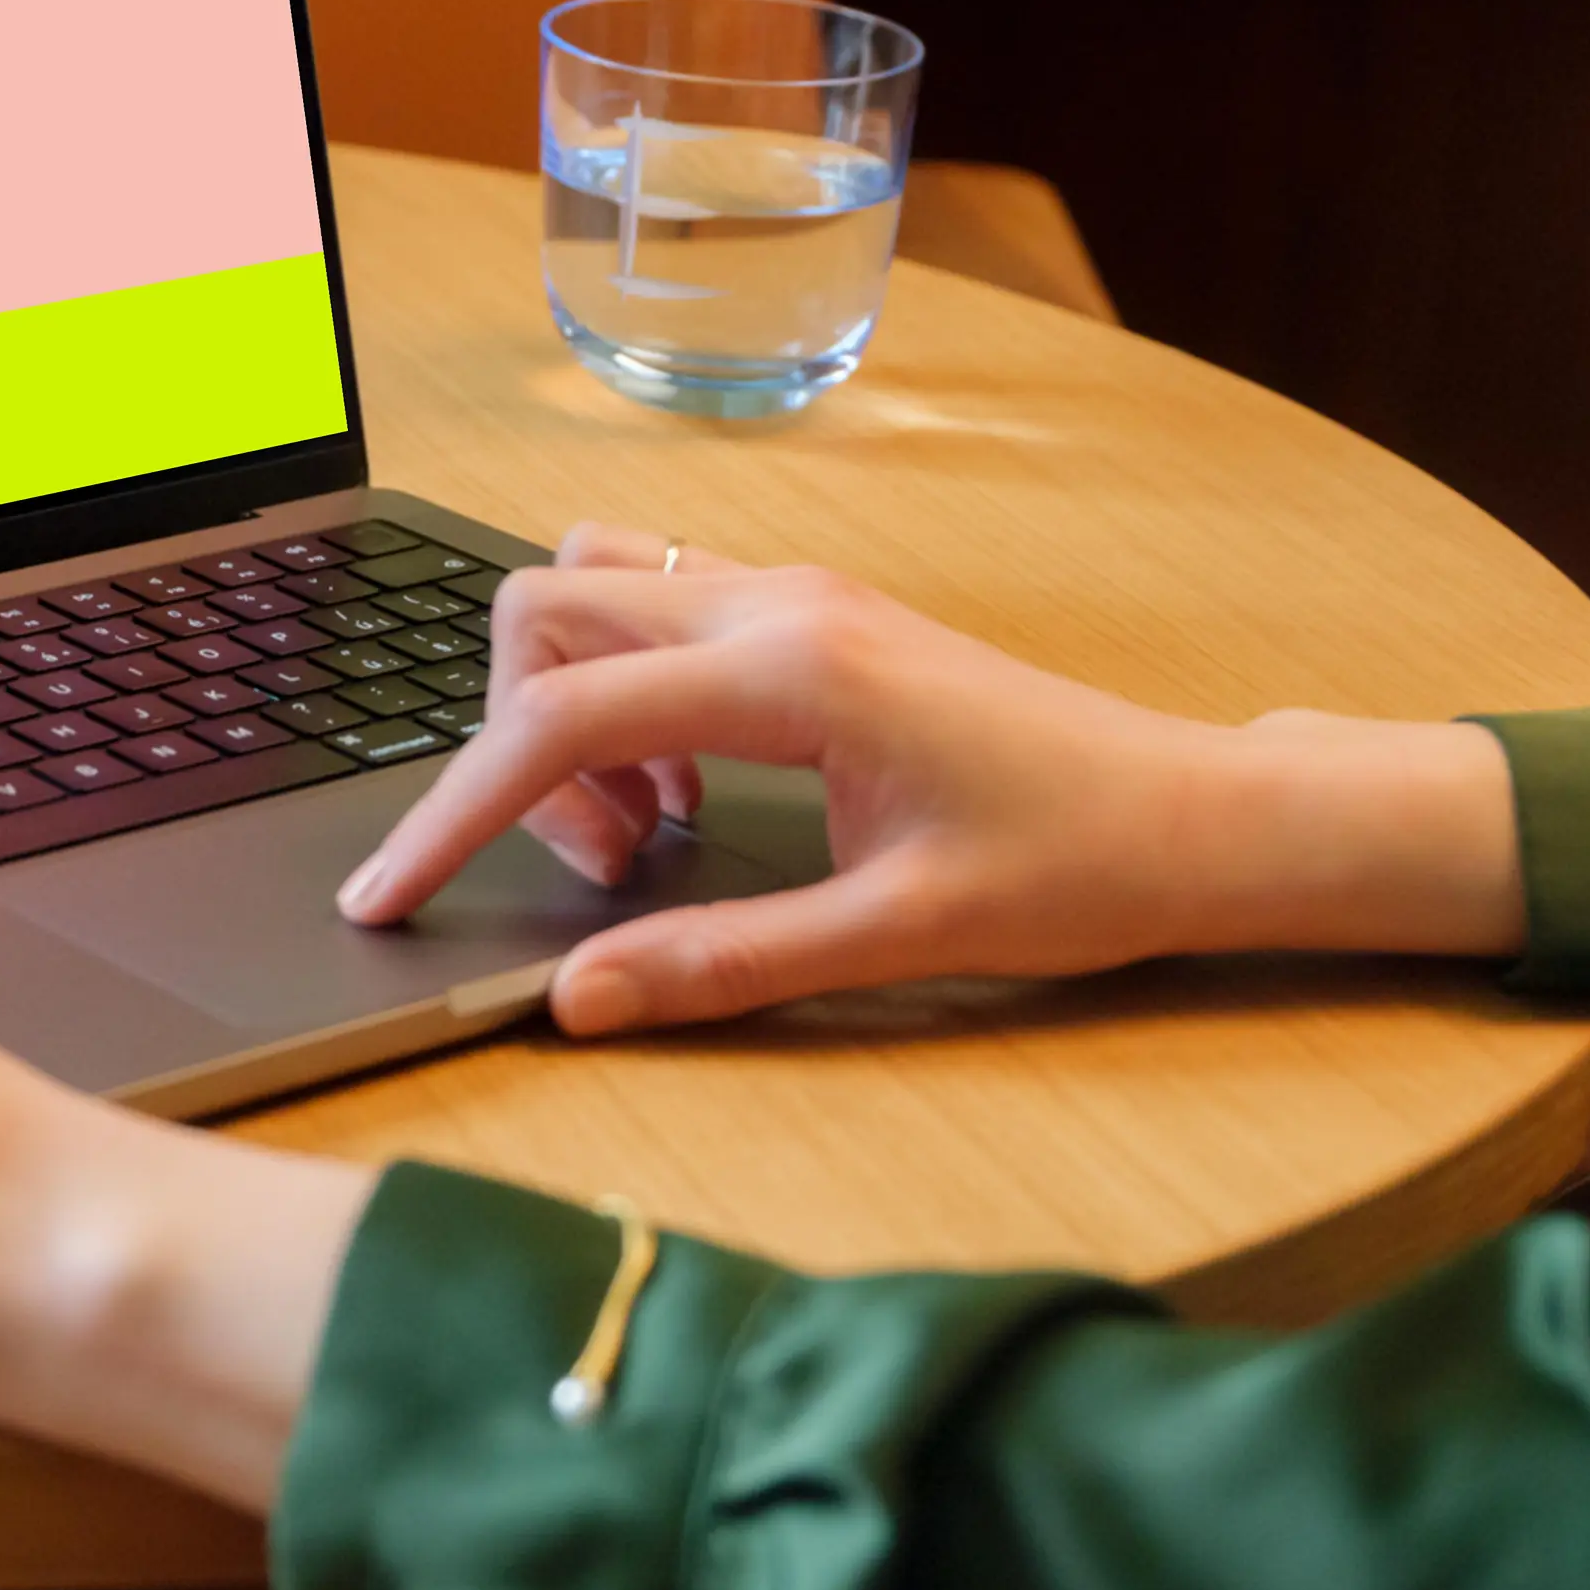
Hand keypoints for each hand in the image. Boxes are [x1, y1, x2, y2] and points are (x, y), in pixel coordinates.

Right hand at [335, 526, 1527, 1032]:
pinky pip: (657, 605)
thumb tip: (579, 1002)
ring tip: (650, 827)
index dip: (453, 814)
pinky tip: (694, 792)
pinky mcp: (812, 612)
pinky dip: (629, 691)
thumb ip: (723, 963)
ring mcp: (794, 591)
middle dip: (520, 745)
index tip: (390, 899)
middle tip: (609, 867)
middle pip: (546, 613)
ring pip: (593, 587)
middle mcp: (776, 599)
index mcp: (791, 670)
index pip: (557, 719)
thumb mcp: (896, 938)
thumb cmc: (1077, 868)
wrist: (1199, 816)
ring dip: (571, 702)